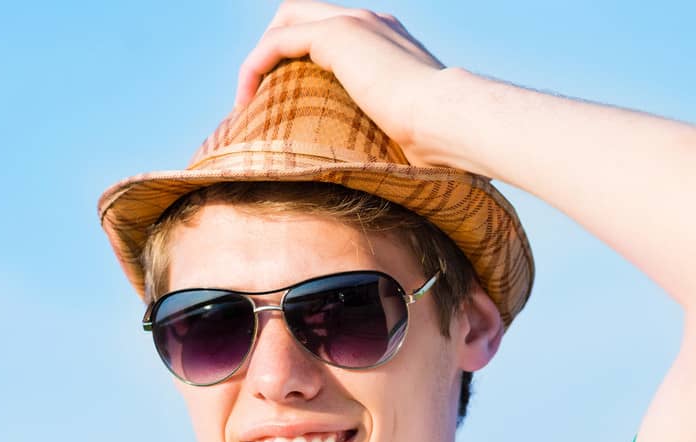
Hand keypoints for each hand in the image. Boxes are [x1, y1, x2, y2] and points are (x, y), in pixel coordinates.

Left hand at [234, 2, 447, 162]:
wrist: (449, 120)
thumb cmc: (442, 140)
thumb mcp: (411, 131)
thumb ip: (393, 132)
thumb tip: (391, 173)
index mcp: (390, 39)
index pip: (334, 32)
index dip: (305, 60)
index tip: (289, 101)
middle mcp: (370, 21)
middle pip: (302, 15)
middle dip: (276, 49)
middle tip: (261, 94)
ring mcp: (353, 22)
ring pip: (285, 22)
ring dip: (261, 58)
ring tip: (248, 99)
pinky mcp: (336, 34)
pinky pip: (277, 42)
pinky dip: (255, 66)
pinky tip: (247, 98)